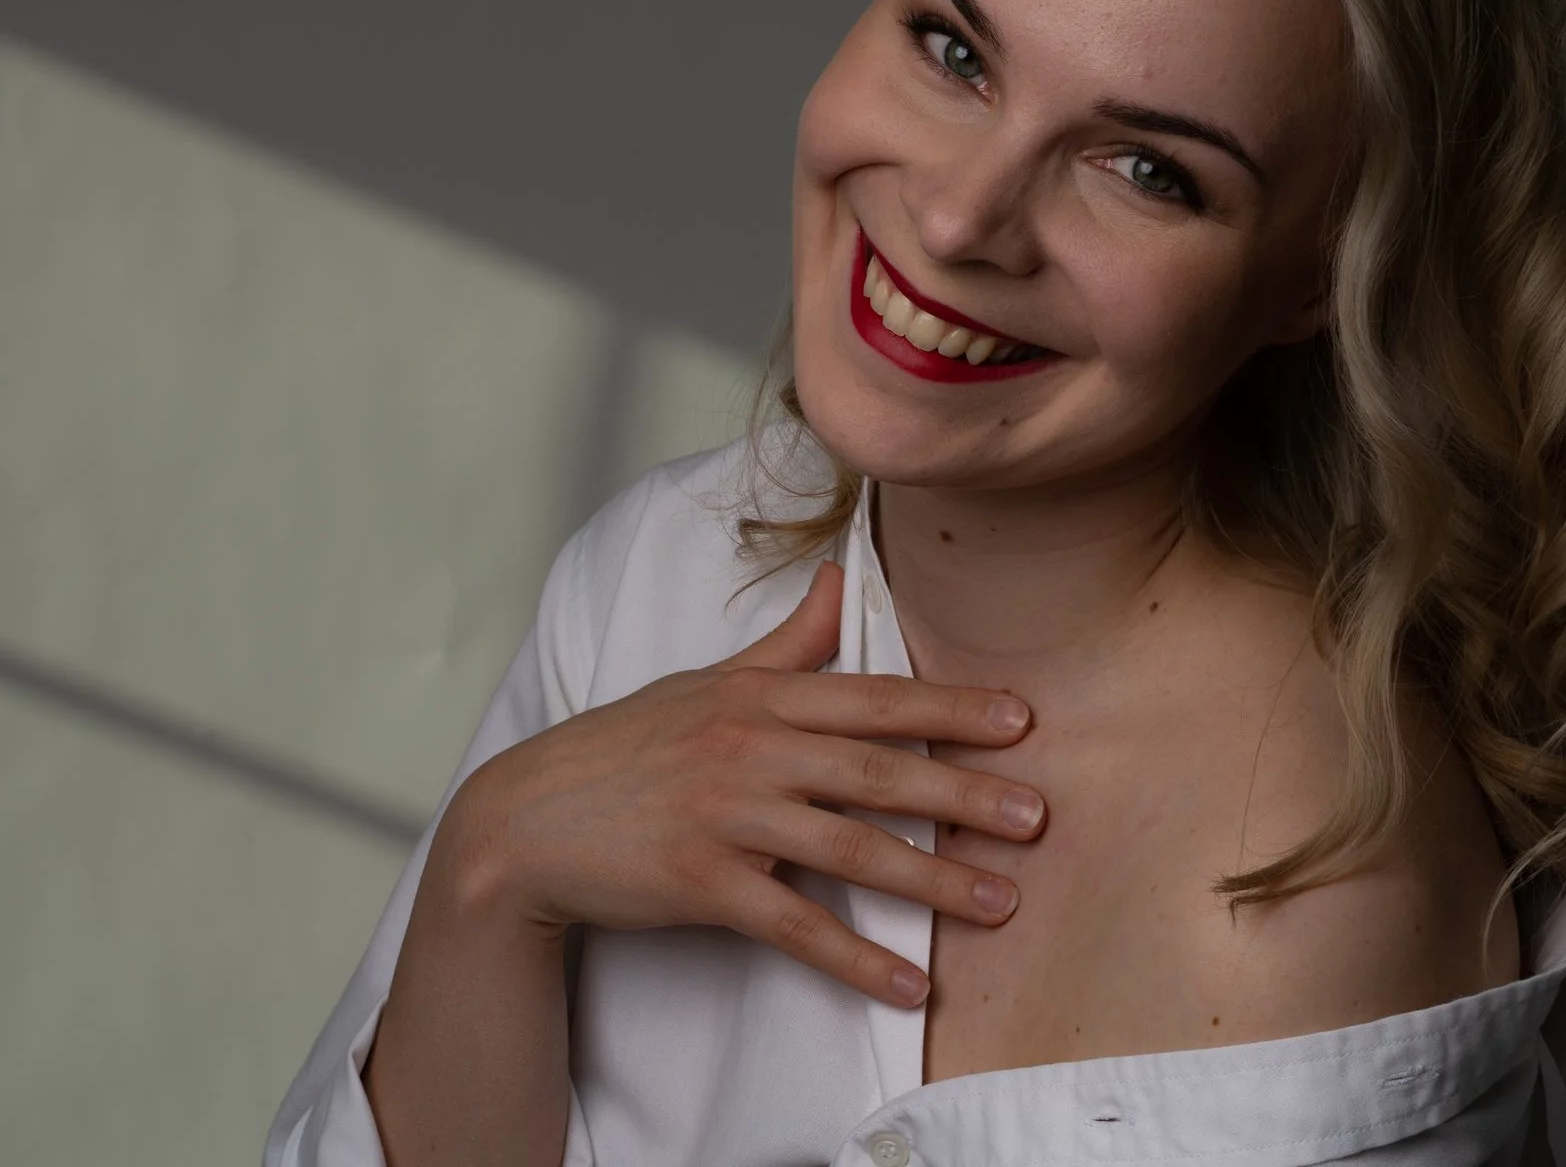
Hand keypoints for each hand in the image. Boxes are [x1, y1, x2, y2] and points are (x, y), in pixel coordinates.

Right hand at [430, 561, 1044, 1006]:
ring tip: (1000, 903)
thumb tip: (839, 582)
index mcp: (757, 698)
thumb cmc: (625, 749)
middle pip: (876, 772)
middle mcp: (748, 750)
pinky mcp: (701, 883)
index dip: (949, 710)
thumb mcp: (706, 683)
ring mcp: (725, 817)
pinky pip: (794, 926)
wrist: (526, 819)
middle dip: (964, 795)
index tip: (1020, 721)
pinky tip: (909, 983)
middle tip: (1038, 817)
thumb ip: (786, 644)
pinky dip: (856, 958)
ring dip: (932, 882)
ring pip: (849, 850)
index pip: (872, 699)